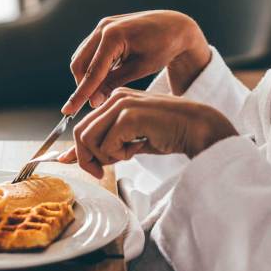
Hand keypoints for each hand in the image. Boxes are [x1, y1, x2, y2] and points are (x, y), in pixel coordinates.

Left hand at [59, 88, 237, 177]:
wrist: (197, 128)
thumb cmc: (168, 134)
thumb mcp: (131, 140)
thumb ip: (106, 145)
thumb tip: (73, 157)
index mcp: (115, 100)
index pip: (83, 125)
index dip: (77, 150)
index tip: (77, 164)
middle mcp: (115, 98)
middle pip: (80, 133)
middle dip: (86, 158)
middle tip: (102, 171)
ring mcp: (121, 105)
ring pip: (88, 139)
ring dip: (105, 156)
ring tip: (127, 154)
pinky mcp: (128, 116)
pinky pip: (107, 145)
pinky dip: (119, 155)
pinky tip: (137, 148)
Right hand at [61, 10, 210, 115]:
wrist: (175, 27)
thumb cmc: (163, 48)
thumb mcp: (140, 69)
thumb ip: (113, 83)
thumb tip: (93, 101)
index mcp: (113, 36)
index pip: (91, 71)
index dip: (80, 94)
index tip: (68, 111)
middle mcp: (103, 27)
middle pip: (79, 63)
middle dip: (83, 85)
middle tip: (95, 103)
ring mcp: (102, 26)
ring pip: (81, 57)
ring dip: (86, 77)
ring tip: (101, 92)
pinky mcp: (104, 28)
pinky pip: (89, 51)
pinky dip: (92, 66)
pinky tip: (104, 78)